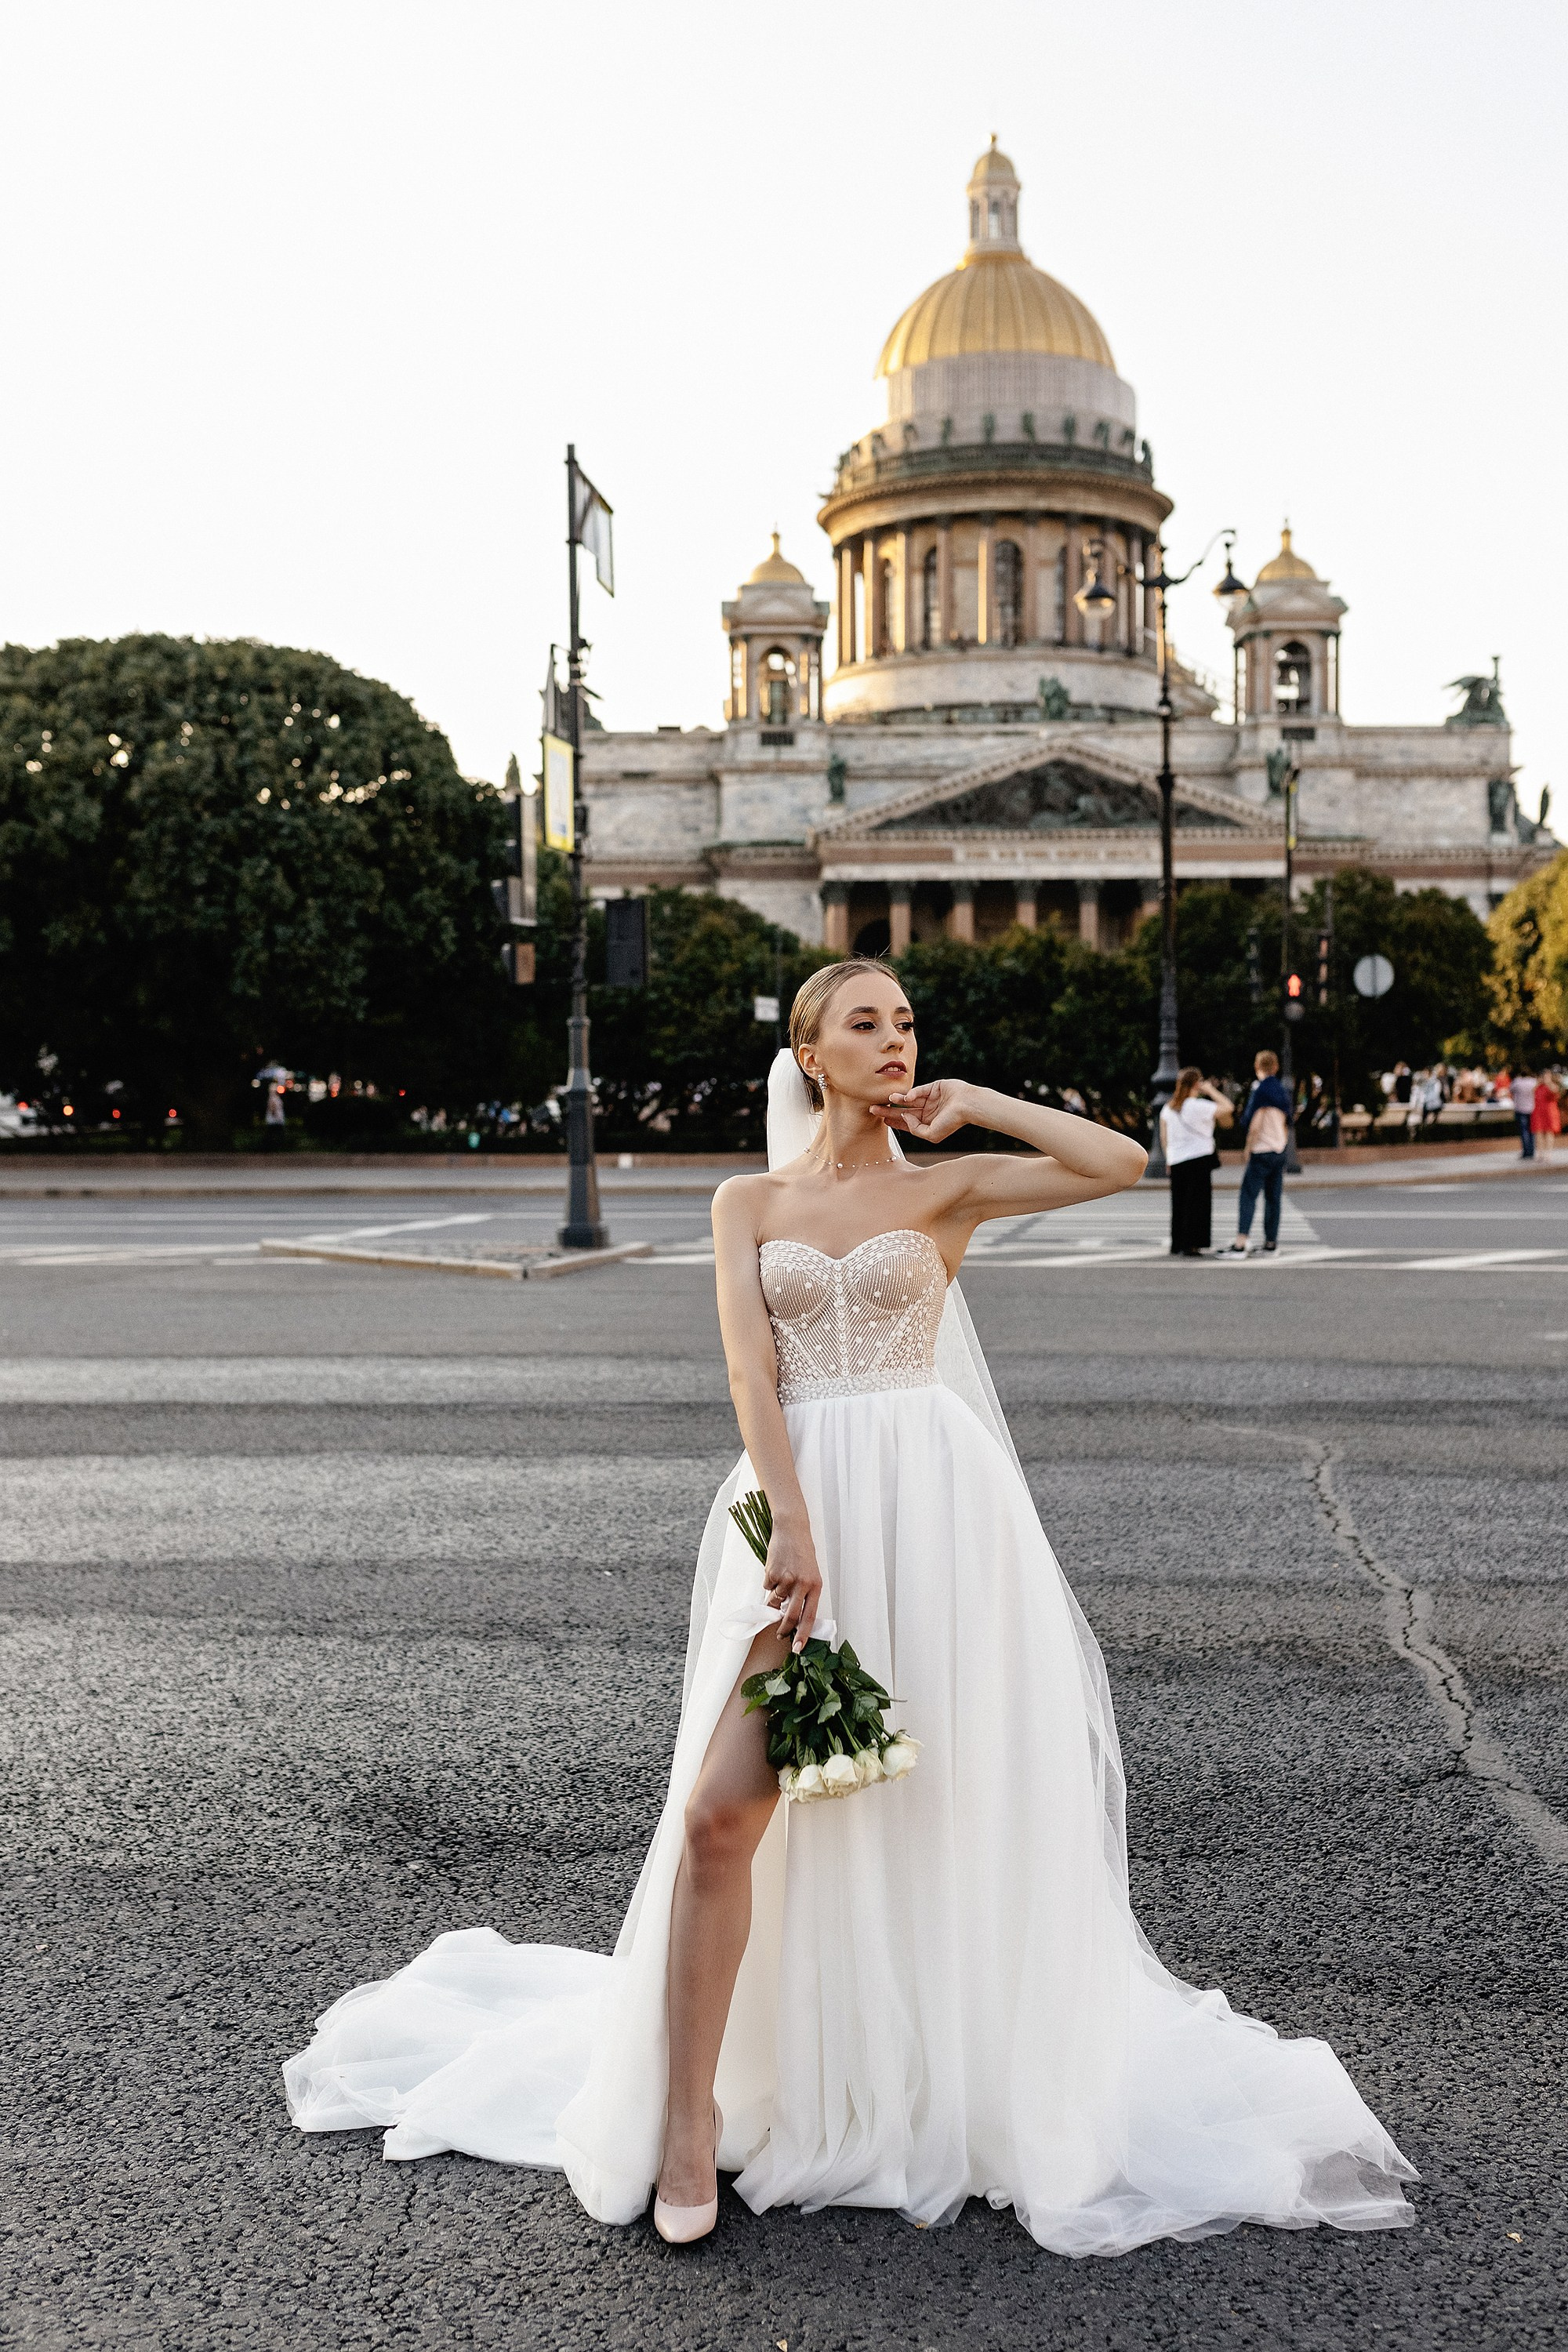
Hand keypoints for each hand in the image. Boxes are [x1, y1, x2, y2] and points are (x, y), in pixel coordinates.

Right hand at [762, 1523, 821, 1652]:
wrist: (792, 1529)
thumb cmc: (802, 1553)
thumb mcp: (810, 1574)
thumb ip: (803, 1594)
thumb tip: (790, 1615)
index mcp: (816, 1585)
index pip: (809, 1616)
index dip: (803, 1634)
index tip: (797, 1647)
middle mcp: (802, 1584)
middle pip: (790, 1615)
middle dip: (784, 1628)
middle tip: (780, 1634)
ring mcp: (786, 1579)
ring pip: (776, 1600)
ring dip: (775, 1595)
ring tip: (781, 1576)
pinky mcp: (772, 1573)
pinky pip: (767, 1587)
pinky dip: (769, 1581)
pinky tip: (775, 1567)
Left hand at [872, 1078, 977, 1144]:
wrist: (968, 1106)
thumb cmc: (952, 1122)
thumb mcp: (931, 1134)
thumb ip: (915, 1129)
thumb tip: (903, 1117)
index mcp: (928, 1123)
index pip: (906, 1122)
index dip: (893, 1121)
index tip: (881, 1120)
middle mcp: (928, 1111)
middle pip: (904, 1111)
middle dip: (889, 1110)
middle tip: (873, 1109)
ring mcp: (930, 1099)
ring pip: (909, 1100)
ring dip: (897, 1100)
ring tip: (886, 1100)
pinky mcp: (934, 1087)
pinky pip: (919, 1090)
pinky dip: (911, 1093)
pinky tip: (904, 1097)